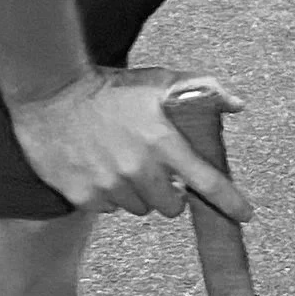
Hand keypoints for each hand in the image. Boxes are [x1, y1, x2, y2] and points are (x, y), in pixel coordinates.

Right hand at [8, 68, 253, 220]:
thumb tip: (237, 104)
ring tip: (123, 162)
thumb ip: (203, 90)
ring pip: (137, 207)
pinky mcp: (82, 195)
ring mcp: (109, 185)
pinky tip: (100, 168)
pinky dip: (108, 195)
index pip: (208, 182)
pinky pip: (107, 208)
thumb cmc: (109, 86)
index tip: (244, 214)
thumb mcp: (158, 81)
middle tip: (157, 172)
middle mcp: (139, 169)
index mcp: (164, 142)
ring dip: (137, 192)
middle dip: (170, 193)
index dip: (230, 202)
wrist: (50, 92)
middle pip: (170, 206)